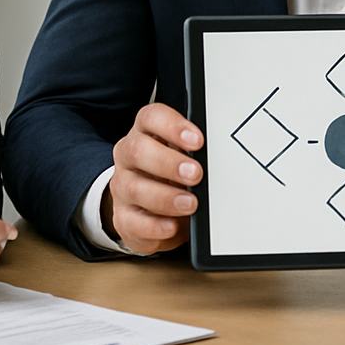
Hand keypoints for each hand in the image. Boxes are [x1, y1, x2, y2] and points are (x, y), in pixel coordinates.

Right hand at [103, 103, 204, 253]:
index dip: (173, 126)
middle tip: (196, 174)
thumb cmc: (173, 174)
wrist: (149, 208)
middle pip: (138, 150)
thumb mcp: (186, 156)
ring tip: (190, 203)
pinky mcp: (123, 218)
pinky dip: (154, 226)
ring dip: (165, 197)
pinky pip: (132, 222)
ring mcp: (122, 187)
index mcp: (146, 133)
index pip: (151, 118)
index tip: (198, 140)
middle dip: (169, 162)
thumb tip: (222, 154)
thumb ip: (197, 151)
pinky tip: (172, 226)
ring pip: (134, 188)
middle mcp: (129, 156)